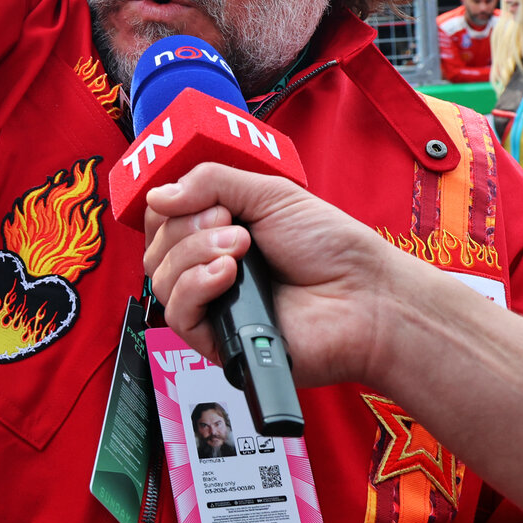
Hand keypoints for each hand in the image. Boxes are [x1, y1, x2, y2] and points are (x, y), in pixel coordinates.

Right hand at [143, 163, 402, 388]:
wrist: (365, 296)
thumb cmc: (329, 247)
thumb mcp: (269, 194)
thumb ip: (211, 182)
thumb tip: (157, 194)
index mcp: (216, 233)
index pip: (163, 220)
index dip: (172, 207)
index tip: (208, 202)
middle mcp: (207, 269)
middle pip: (158, 248)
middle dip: (190, 229)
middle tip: (234, 226)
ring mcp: (211, 306)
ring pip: (162, 278)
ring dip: (196, 254)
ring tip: (242, 248)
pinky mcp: (217, 340)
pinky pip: (177, 314)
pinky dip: (196, 286)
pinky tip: (227, 274)